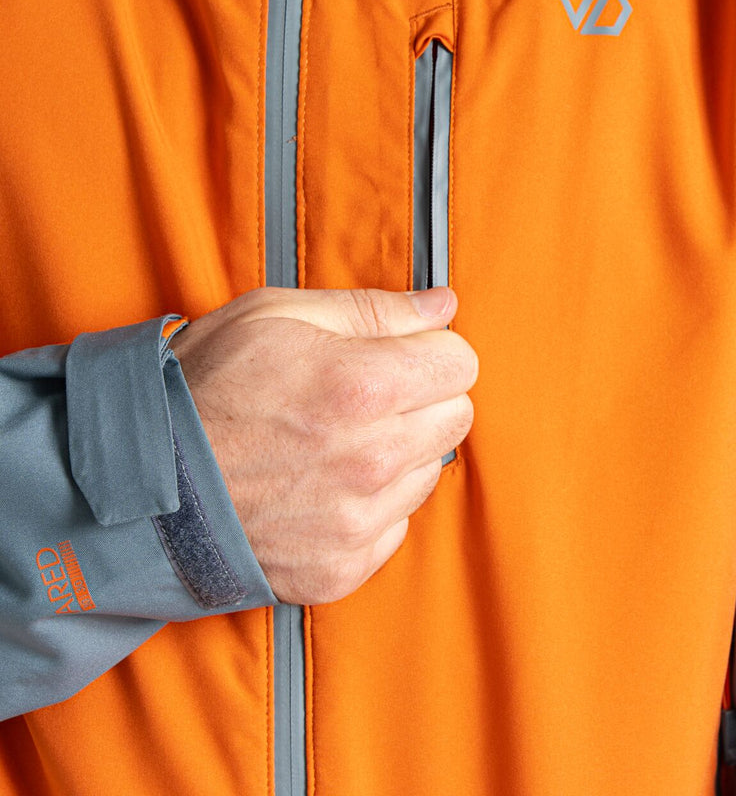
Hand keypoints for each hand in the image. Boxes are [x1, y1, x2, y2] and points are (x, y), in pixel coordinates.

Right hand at [170, 286, 476, 604]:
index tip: (404, 355)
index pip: (462, 363)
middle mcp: (371, 460)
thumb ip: (375, 309)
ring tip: (336, 441)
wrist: (138, 481)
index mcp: (363, 386)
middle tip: (367, 395)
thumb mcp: (276, 314)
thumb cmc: (200, 390)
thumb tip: (443, 304)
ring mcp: (357, 521)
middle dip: (423, 398)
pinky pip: (396, 525)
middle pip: (456, 417)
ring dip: (399, 453)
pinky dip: (372, 505)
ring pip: (429, 471)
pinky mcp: (341, 568)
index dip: (432, 351)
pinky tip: (324, 486)